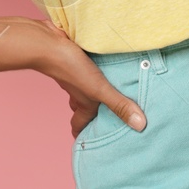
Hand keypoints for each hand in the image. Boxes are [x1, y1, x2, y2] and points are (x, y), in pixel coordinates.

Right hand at [30, 19, 147, 139]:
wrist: (48, 44)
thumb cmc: (70, 68)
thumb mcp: (99, 89)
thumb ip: (119, 105)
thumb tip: (140, 126)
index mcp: (84, 103)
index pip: (80, 125)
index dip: (83, 135)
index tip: (90, 144)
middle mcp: (78, 92)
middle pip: (81, 108)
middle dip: (90, 114)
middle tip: (105, 117)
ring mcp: (74, 75)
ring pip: (83, 89)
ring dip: (94, 91)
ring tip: (111, 89)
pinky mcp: (75, 59)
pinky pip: (85, 69)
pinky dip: (93, 70)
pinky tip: (102, 64)